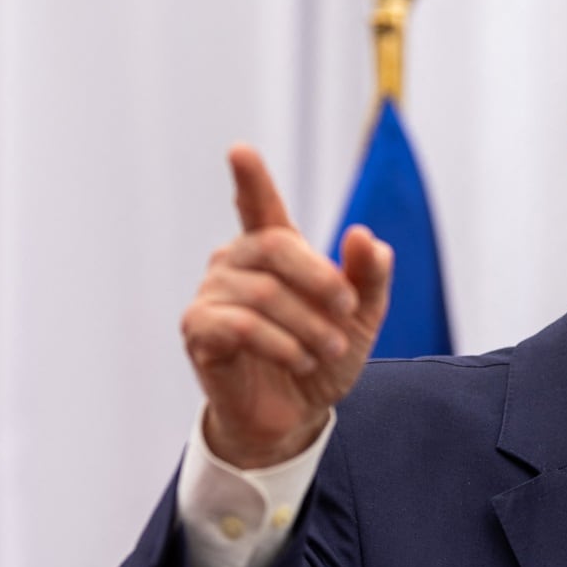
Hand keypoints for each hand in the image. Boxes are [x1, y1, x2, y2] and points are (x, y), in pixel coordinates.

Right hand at [181, 144, 392, 468]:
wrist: (297, 415)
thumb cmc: (323, 355)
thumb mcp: (362, 316)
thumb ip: (368, 275)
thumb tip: (362, 234)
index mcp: (273, 250)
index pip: (260, 207)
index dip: (251, 180)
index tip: (240, 151)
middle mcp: (235, 262)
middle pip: (275, 246)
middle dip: (320, 279)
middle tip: (347, 312)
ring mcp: (211, 294)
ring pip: (263, 293)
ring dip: (307, 325)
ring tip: (326, 350)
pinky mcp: (198, 330)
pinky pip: (241, 326)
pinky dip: (281, 345)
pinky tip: (297, 360)